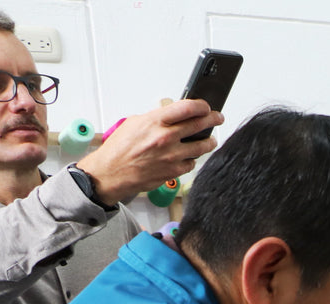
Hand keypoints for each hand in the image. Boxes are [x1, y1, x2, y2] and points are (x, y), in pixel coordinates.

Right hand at [77, 99, 222, 203]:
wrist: (112, 172)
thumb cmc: (119, 149)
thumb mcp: (134, 124)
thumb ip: (155, 119)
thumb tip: (171, 115)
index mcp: (154, 122)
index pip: (186, 108)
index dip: (201, 106)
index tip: (206, 107)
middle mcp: (165, 138)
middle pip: (199, 125)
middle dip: (213, 119)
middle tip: (217, 118)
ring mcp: (172, 156)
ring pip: (202, 146)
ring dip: (209, 142)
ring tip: (210, 139)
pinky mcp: (174, 171)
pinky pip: (191, 163)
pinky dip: (191, 159)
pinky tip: (188, 156)